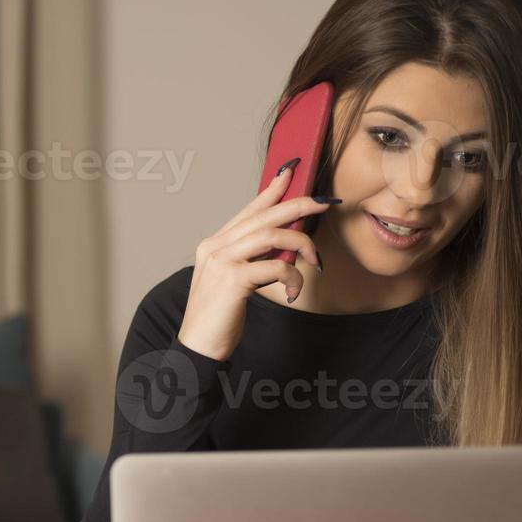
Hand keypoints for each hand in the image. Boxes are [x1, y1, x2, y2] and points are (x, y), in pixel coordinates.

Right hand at [176, 164, 331, 360]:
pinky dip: (293, 276)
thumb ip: (252, 260)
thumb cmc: (218, 317)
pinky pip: (276, 266)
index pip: (247, 210)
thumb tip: (285, 246)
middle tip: (323, 202)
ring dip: (301, 243)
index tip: (289, 174)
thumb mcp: (234, 282)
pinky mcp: (233, 280)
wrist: (198, 347)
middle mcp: (215, 248)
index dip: (271, 191)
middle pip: (263, 216)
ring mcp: (222, 262)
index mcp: (214, 245)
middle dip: (297, 205)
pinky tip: (294, 290)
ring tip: (314, 259)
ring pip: (271, 235)